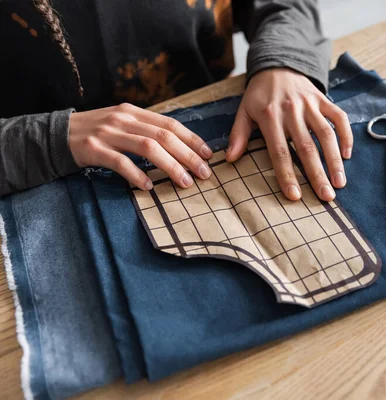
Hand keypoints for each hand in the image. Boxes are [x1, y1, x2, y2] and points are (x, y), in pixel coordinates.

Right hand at [69, 103, 212, 189]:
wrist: (56, 134)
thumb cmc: (97, 133)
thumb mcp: (122, 124)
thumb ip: (146, 130)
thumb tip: (179, 148)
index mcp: (133, 112)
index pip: (170, 124)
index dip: (192, 139)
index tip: (208, 154)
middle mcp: (123, 118)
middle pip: (163, 136)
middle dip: (188, 155)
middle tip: (204, 173)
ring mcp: (108, 132)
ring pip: (147, 147)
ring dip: (170, 166)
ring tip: (184, 182)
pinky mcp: (93, 148)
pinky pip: (120, 162)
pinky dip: (136, 174)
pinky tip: (148, 186)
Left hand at [226, 68, 351, 201]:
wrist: (277, 64)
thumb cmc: (260, 94)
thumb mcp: (244, 110)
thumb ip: (239, 134)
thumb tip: (230, 159)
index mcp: (270, 116)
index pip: (279, 151)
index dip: (287, 175)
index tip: (295, 196)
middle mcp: (292, 111)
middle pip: (307, 147)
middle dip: (317, 174)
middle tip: (326, 197)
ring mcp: (310, 104)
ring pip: (326, 134)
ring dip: (335, 160)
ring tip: (340, 183)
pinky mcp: (323, 99)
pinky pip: (339, 117)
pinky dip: (345, 135)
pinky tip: (347, 154)